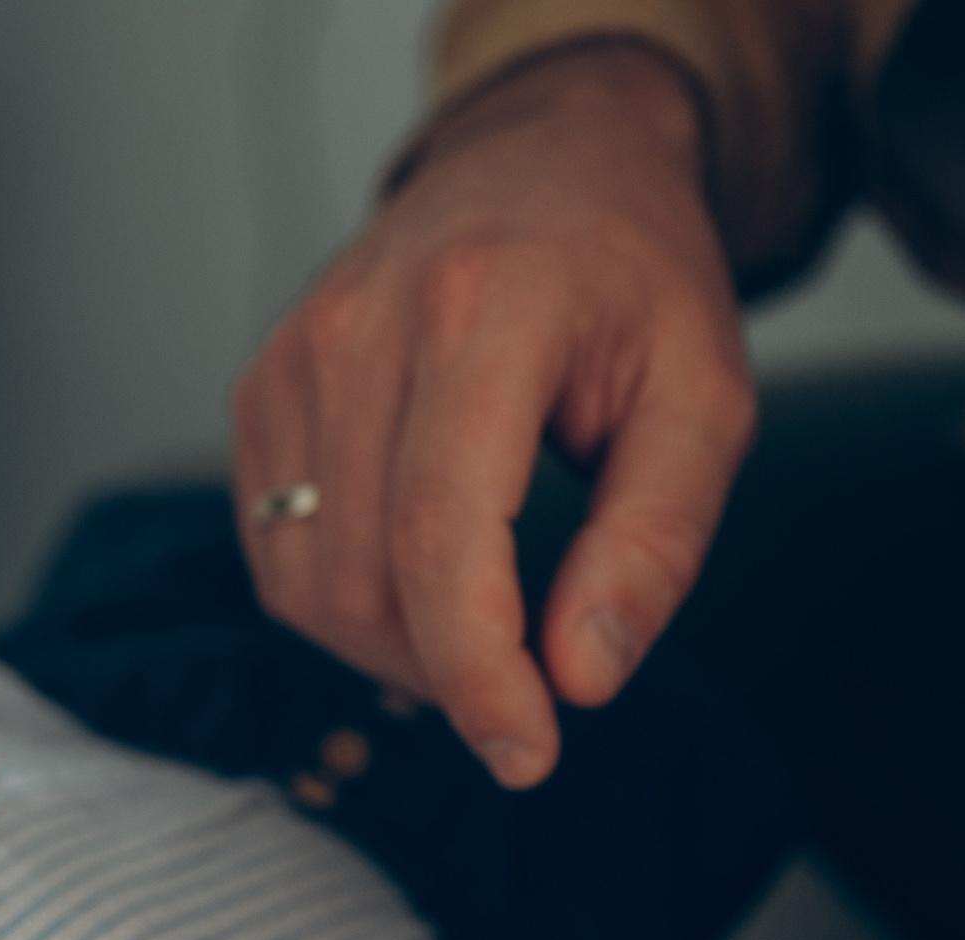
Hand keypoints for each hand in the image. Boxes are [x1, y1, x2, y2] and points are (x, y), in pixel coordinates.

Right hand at [235, 43, 754, 788]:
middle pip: (363, 578)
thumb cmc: (632, 279)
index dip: (475, 672)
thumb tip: (580, 678)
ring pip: (305, 582)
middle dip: (446, 673)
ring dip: (393, 648)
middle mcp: (361, 327)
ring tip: (482, 628)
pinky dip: (343, 601)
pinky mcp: (261, 387)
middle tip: (531, 684)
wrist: (545, 160)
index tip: (527, 753)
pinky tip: (418, 578)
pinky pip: (274, 550)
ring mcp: (293, 356)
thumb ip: (652, 544)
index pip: (440, 536)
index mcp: (482, 312)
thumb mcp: (703, 401)